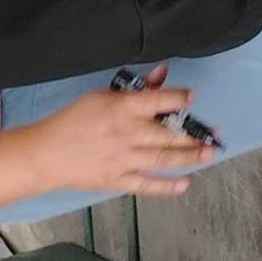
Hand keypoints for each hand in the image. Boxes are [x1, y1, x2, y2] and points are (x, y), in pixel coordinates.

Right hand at [17, 73, 217, 197]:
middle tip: (214, 135)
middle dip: (194, 134)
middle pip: (168, 133)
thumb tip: (162, 75)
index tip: (193, 97)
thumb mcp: (103, 96)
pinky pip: (147, 184)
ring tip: (209, 154)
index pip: (158, 100)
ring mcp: (124, 159)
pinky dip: (166, 185)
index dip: (178, 98)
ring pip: (163, 158)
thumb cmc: (75, 119)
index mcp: (123, 108)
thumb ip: (136, 88)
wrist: (47, 154)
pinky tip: (185, 183)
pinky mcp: (118, 180)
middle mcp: (128, 133)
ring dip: (189, 157)